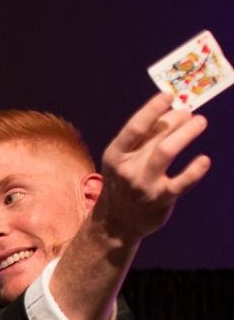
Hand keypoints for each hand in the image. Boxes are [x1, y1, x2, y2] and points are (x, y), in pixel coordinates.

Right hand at [95, 91, 211, 242]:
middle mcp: (127, 169)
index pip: (135, 127)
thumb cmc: (125, 184)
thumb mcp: (125, 160)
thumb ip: (146, 138)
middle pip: (156, 135)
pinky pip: (181, 182)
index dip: (153, 109)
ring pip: (166, 151)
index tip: (169, 95)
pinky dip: (195, 170)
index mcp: (116, 155)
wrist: (116, 224)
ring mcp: (143, 184)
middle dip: (177, 119)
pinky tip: (204, 160)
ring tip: (200, 122)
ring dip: (186, 133)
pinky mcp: (160, 199)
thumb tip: (176, 110)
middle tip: (190, 114)